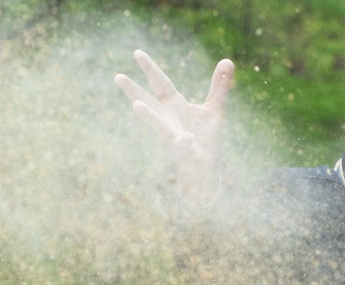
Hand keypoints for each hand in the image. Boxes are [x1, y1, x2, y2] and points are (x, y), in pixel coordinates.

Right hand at [114, 51, 233, 203]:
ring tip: (136, 106)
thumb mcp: (215, 110)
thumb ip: (219, 87)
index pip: (161, 84)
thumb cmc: (206, 141)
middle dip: (135, 90)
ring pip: (160, 126)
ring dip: (149, 117)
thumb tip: (228, 60)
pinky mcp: (186, 154)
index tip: (136, 52)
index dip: (150, 69)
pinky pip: (184, 148)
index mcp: (176, 107)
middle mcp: (170, 120)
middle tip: (117, 76)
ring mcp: (175, 137)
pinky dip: (183, 144)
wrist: (205, 172)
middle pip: (151, 102)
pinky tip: (184, 138)